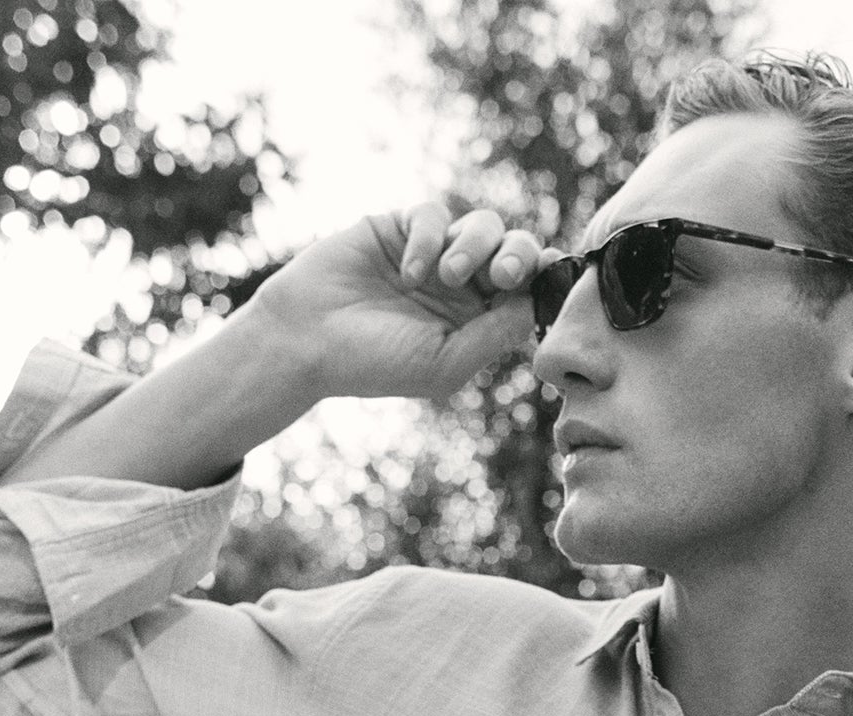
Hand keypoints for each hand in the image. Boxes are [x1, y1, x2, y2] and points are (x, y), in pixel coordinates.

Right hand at [249, 196, 549, 402]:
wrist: (302, 340)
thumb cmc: (370, 363)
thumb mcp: (443, 364)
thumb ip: (494, 335)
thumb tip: (537, 299)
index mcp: (477, 319)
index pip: (528, 288)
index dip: (544, 276)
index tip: (549, 272)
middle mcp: (461, 284)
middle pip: (516, 248)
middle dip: (518, 255)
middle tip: (501, 275)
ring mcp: (432, 253)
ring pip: (483, 225)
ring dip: (475, 246)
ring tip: (447, 275)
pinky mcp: (399, 228)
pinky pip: (434, 214)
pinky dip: (429, 237)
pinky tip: (407, 270)